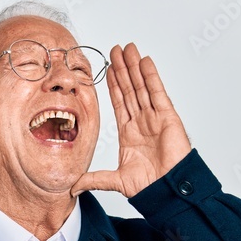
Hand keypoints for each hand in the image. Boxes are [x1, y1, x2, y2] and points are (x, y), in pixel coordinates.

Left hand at [71, 43, 191, 198]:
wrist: (166, 191)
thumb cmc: (147, 187)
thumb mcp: (114, 180)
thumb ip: (94, 179)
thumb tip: (72, 187)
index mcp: (128, 133)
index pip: (119, 101)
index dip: (114, 83)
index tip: (109, 67)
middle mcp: (141, 122)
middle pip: (130, 89)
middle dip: (123, 69)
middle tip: (116, 49)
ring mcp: (155, 118)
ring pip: (142, 87)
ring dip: (135, 67)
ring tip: (128, 48)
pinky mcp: (168, 118)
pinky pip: (158, 93)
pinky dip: (151, 77)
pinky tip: (145, 62)